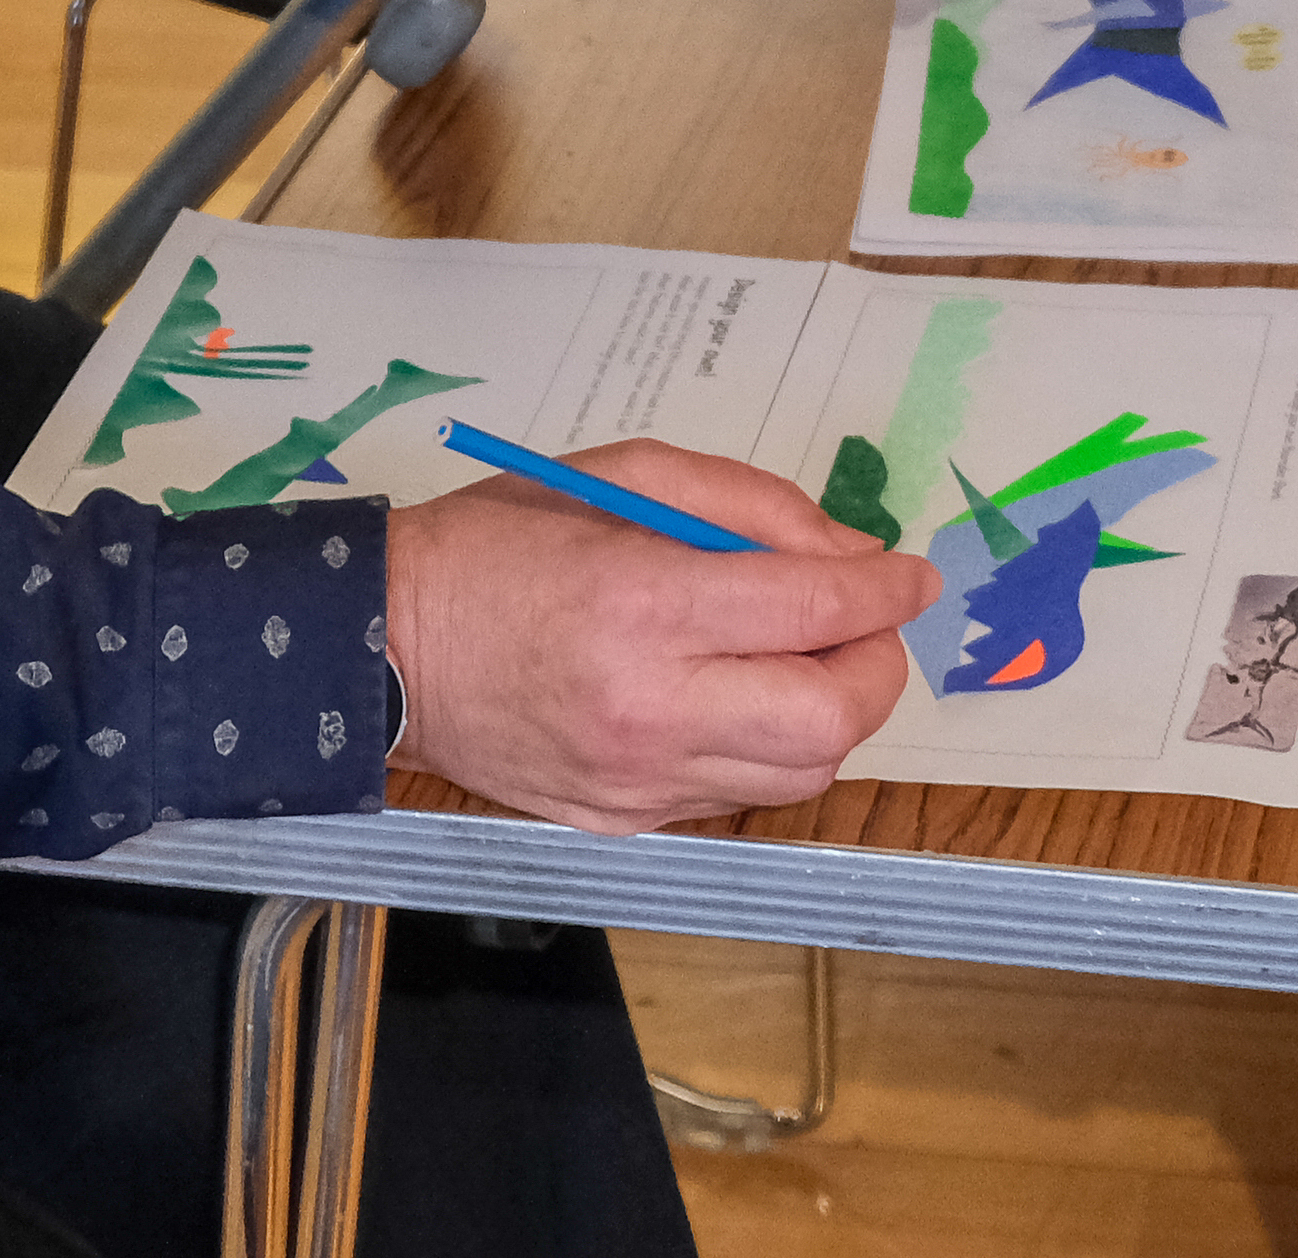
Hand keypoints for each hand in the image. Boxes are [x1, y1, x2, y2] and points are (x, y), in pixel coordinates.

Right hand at [381, 442, 932, 830]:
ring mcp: (636, 779)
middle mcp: (649, 706)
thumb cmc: (500, 540)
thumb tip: (852, 555)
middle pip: (829, 718)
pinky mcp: (622, 821)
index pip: (815, 610)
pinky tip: (737, 699)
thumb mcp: (623, 476)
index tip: (913, 576)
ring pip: (798, 774)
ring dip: (830, 714)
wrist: (384, 647)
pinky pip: (735, 796)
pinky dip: (763, 748)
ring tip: (804, 660)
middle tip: (865, 626)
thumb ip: (749, 507)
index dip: (885, 591)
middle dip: (876, 668)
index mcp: (645, 603)